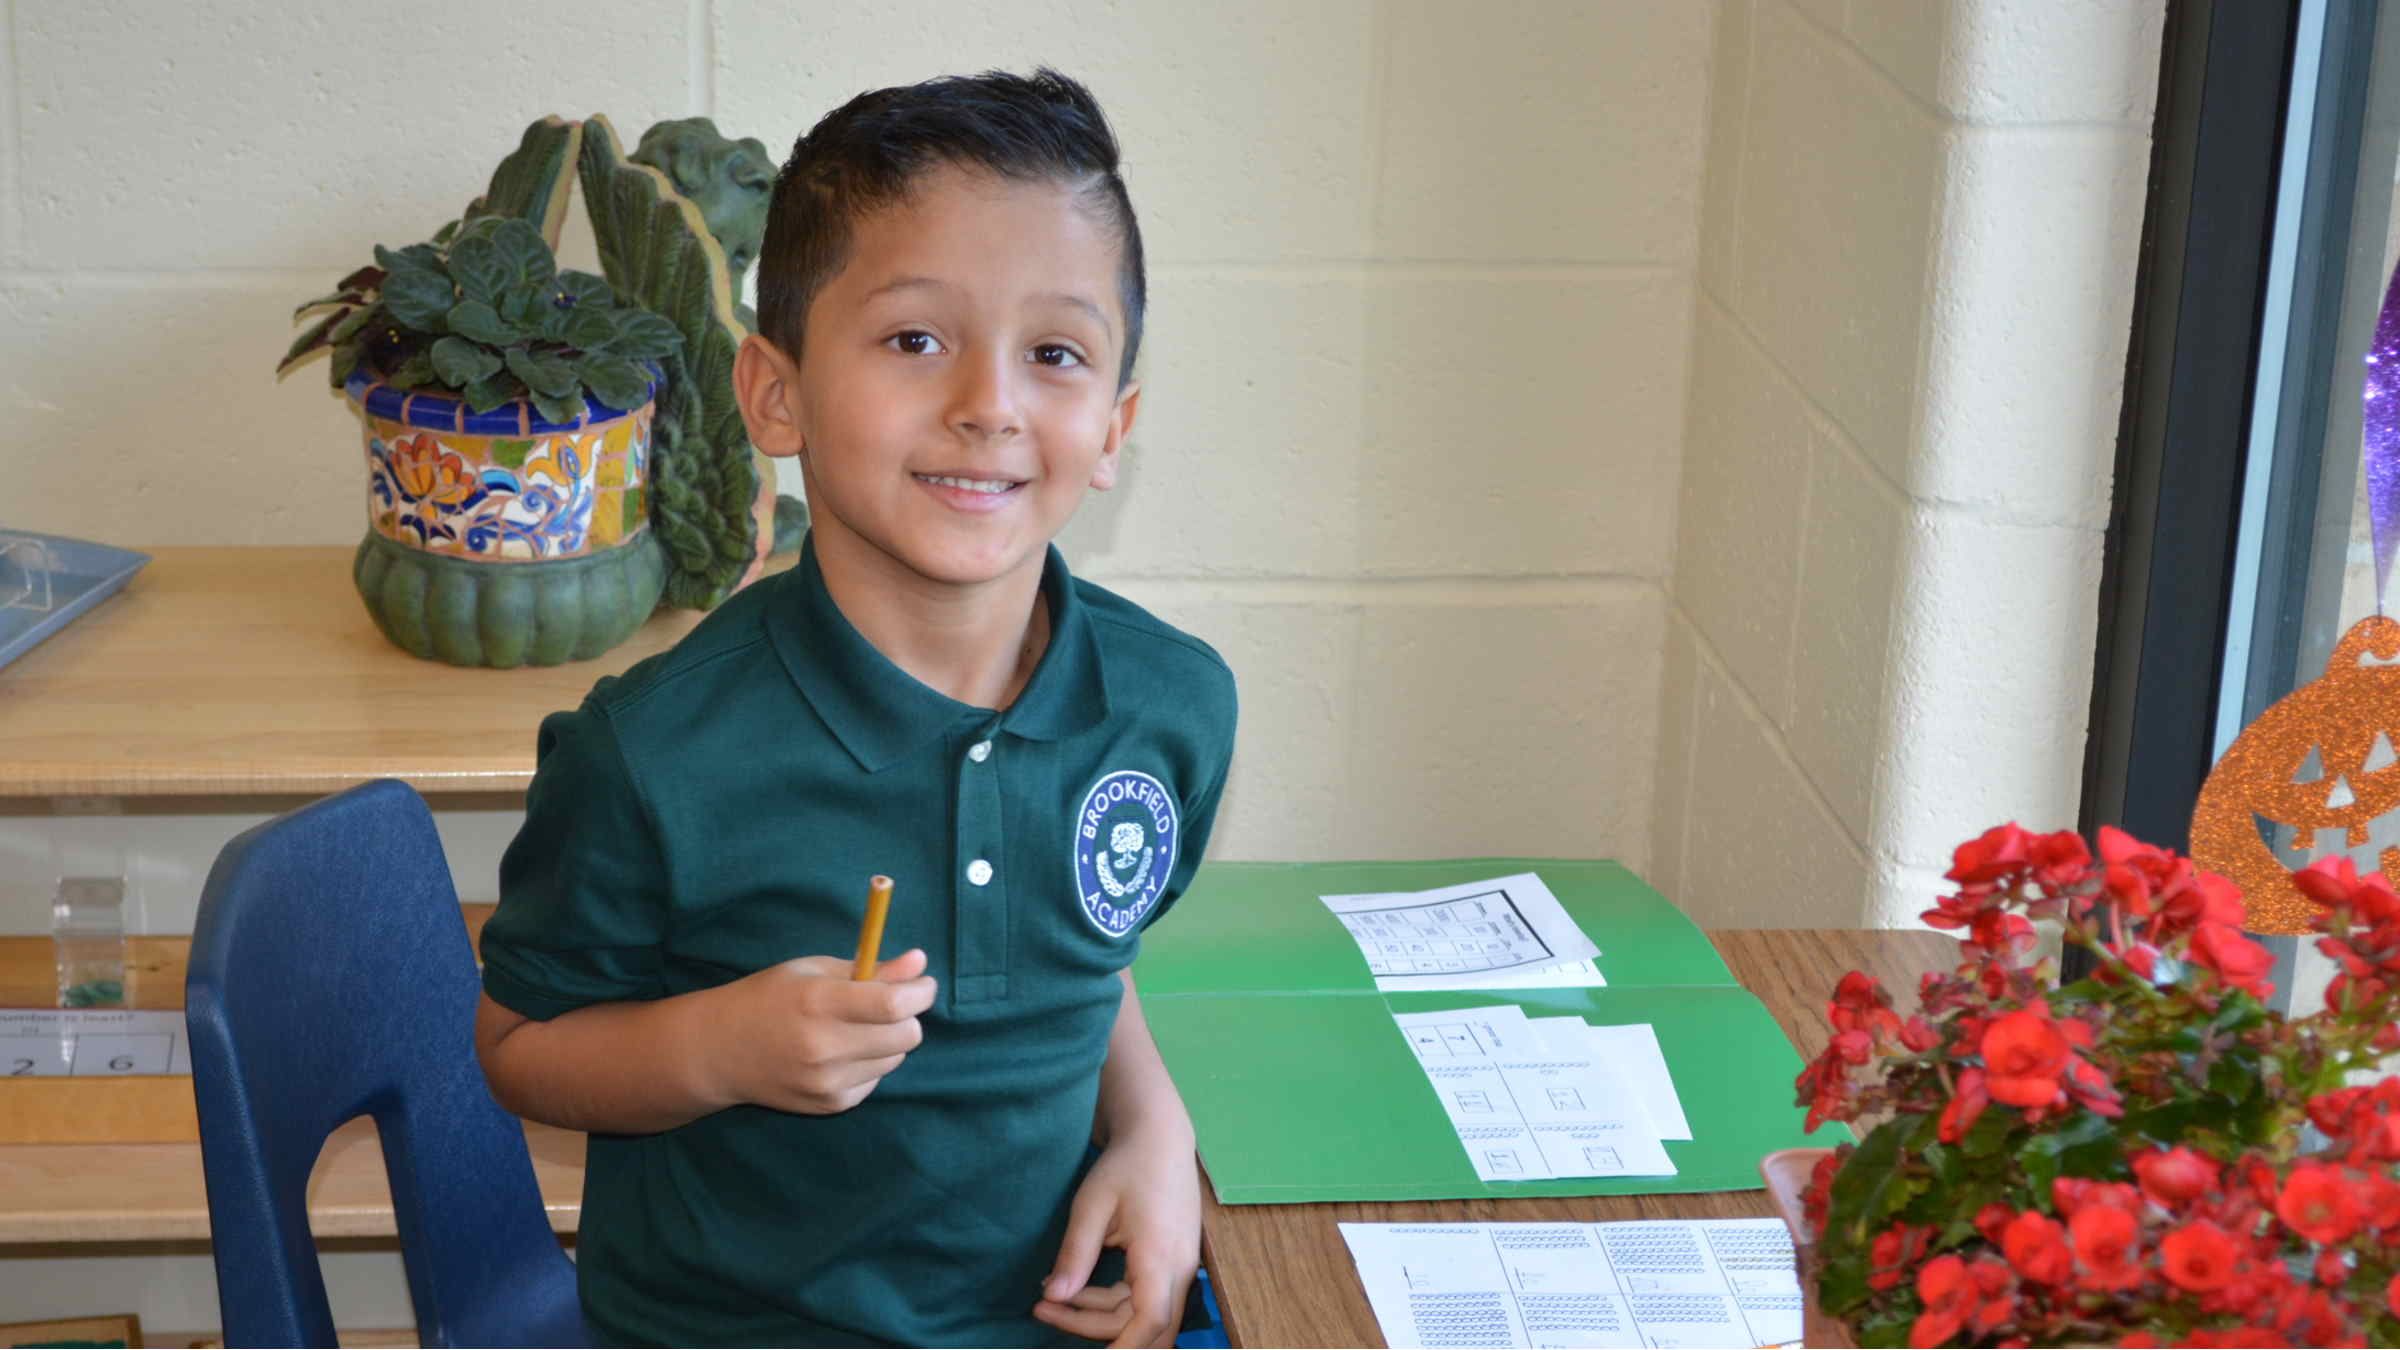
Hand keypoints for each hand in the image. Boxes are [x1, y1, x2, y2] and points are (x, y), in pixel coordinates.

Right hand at [705, 948, 935, 1114]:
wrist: (720, 1051)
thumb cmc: (769, 998)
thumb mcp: (814, 971)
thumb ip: (871, 969)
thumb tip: (920, 962)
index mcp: (818, 1002)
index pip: (893, 1004)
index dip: (920, 993)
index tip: (923, 985)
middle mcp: (824, 1046)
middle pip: (905, 1036)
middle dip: (908, 1016)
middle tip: (890, 1004)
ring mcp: (826, 1081)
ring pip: (895, 1059)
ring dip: (888, 1041)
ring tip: (855, 1028)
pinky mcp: (829, 1104)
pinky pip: (875, 1080)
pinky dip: (869, 1064)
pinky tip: (839, 1053)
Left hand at [1031, 1124, 1201, 1347]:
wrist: (1160, 1136)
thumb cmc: (1127, 1165)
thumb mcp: (1091, 1206)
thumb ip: (1075, 1255)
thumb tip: (1054, 1296)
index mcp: (1161, 1255)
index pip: (1151, 1320)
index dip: (1124, 1348)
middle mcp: (1179, 1267)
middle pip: (1146, 1326)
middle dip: (1097, 1331)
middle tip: (1045, 1311)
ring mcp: (1179, 1266)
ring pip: (1141, 1314)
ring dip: (1096, 1313)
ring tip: (1047, 1296)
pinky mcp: (1172, 1261)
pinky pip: (1142, 1296)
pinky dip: (1109, 1298)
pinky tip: (1074, 1286)